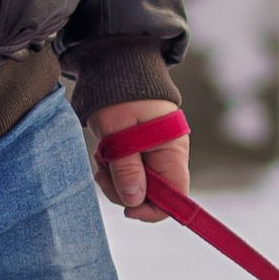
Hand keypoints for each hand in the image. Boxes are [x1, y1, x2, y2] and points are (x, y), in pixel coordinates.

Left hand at [89, 100, 187, 222]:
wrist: (116, 70)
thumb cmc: (120, 96)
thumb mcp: (119, 134)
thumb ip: (127, 169)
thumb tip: (134, 201)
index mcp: (172, 152)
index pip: (176, 196)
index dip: (154, 209)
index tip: (127, 210)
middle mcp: (167, 158)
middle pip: (153, 196)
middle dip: (125, 192)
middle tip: (102, 175)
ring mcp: (154, 156)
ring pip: (137, 187)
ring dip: (116, 180)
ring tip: (103, 157)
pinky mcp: (139, 154)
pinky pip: (129, 174)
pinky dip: (114, 171)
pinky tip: (105, 154)